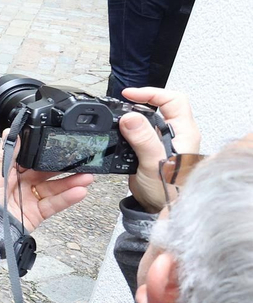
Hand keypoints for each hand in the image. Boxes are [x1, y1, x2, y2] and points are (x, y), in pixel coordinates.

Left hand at [0, 137, 92, 231]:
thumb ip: (5, 153)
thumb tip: (11, 132)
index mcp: (10, 172)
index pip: (33, 160)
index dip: (47, 154)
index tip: (64, 147)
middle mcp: (22, 184)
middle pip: (47, 174)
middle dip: (65, 168)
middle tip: (81, 161)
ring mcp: (30, 199)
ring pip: (54, 188)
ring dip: (71, 183)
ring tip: (87, 177)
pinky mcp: (36, 213)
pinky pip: (54, 204)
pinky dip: (67, 198)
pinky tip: (79, 191)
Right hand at [119, 87, 200, 212]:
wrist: (159, 209)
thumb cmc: (168, 191)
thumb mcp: (153, 162)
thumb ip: (143, 139)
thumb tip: (130, 117)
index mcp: (184, 132)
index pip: (173, 100)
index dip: (152, 93)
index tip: (130, 96)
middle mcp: (176, 134)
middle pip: (160, 106)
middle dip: (139, 102)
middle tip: (121, 104)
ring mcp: (163, 142)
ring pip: (149, 119)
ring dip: (133, 117)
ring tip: (118, 118)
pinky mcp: (151, 150)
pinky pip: (140, 133)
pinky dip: (128, 130)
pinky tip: (120, 134)